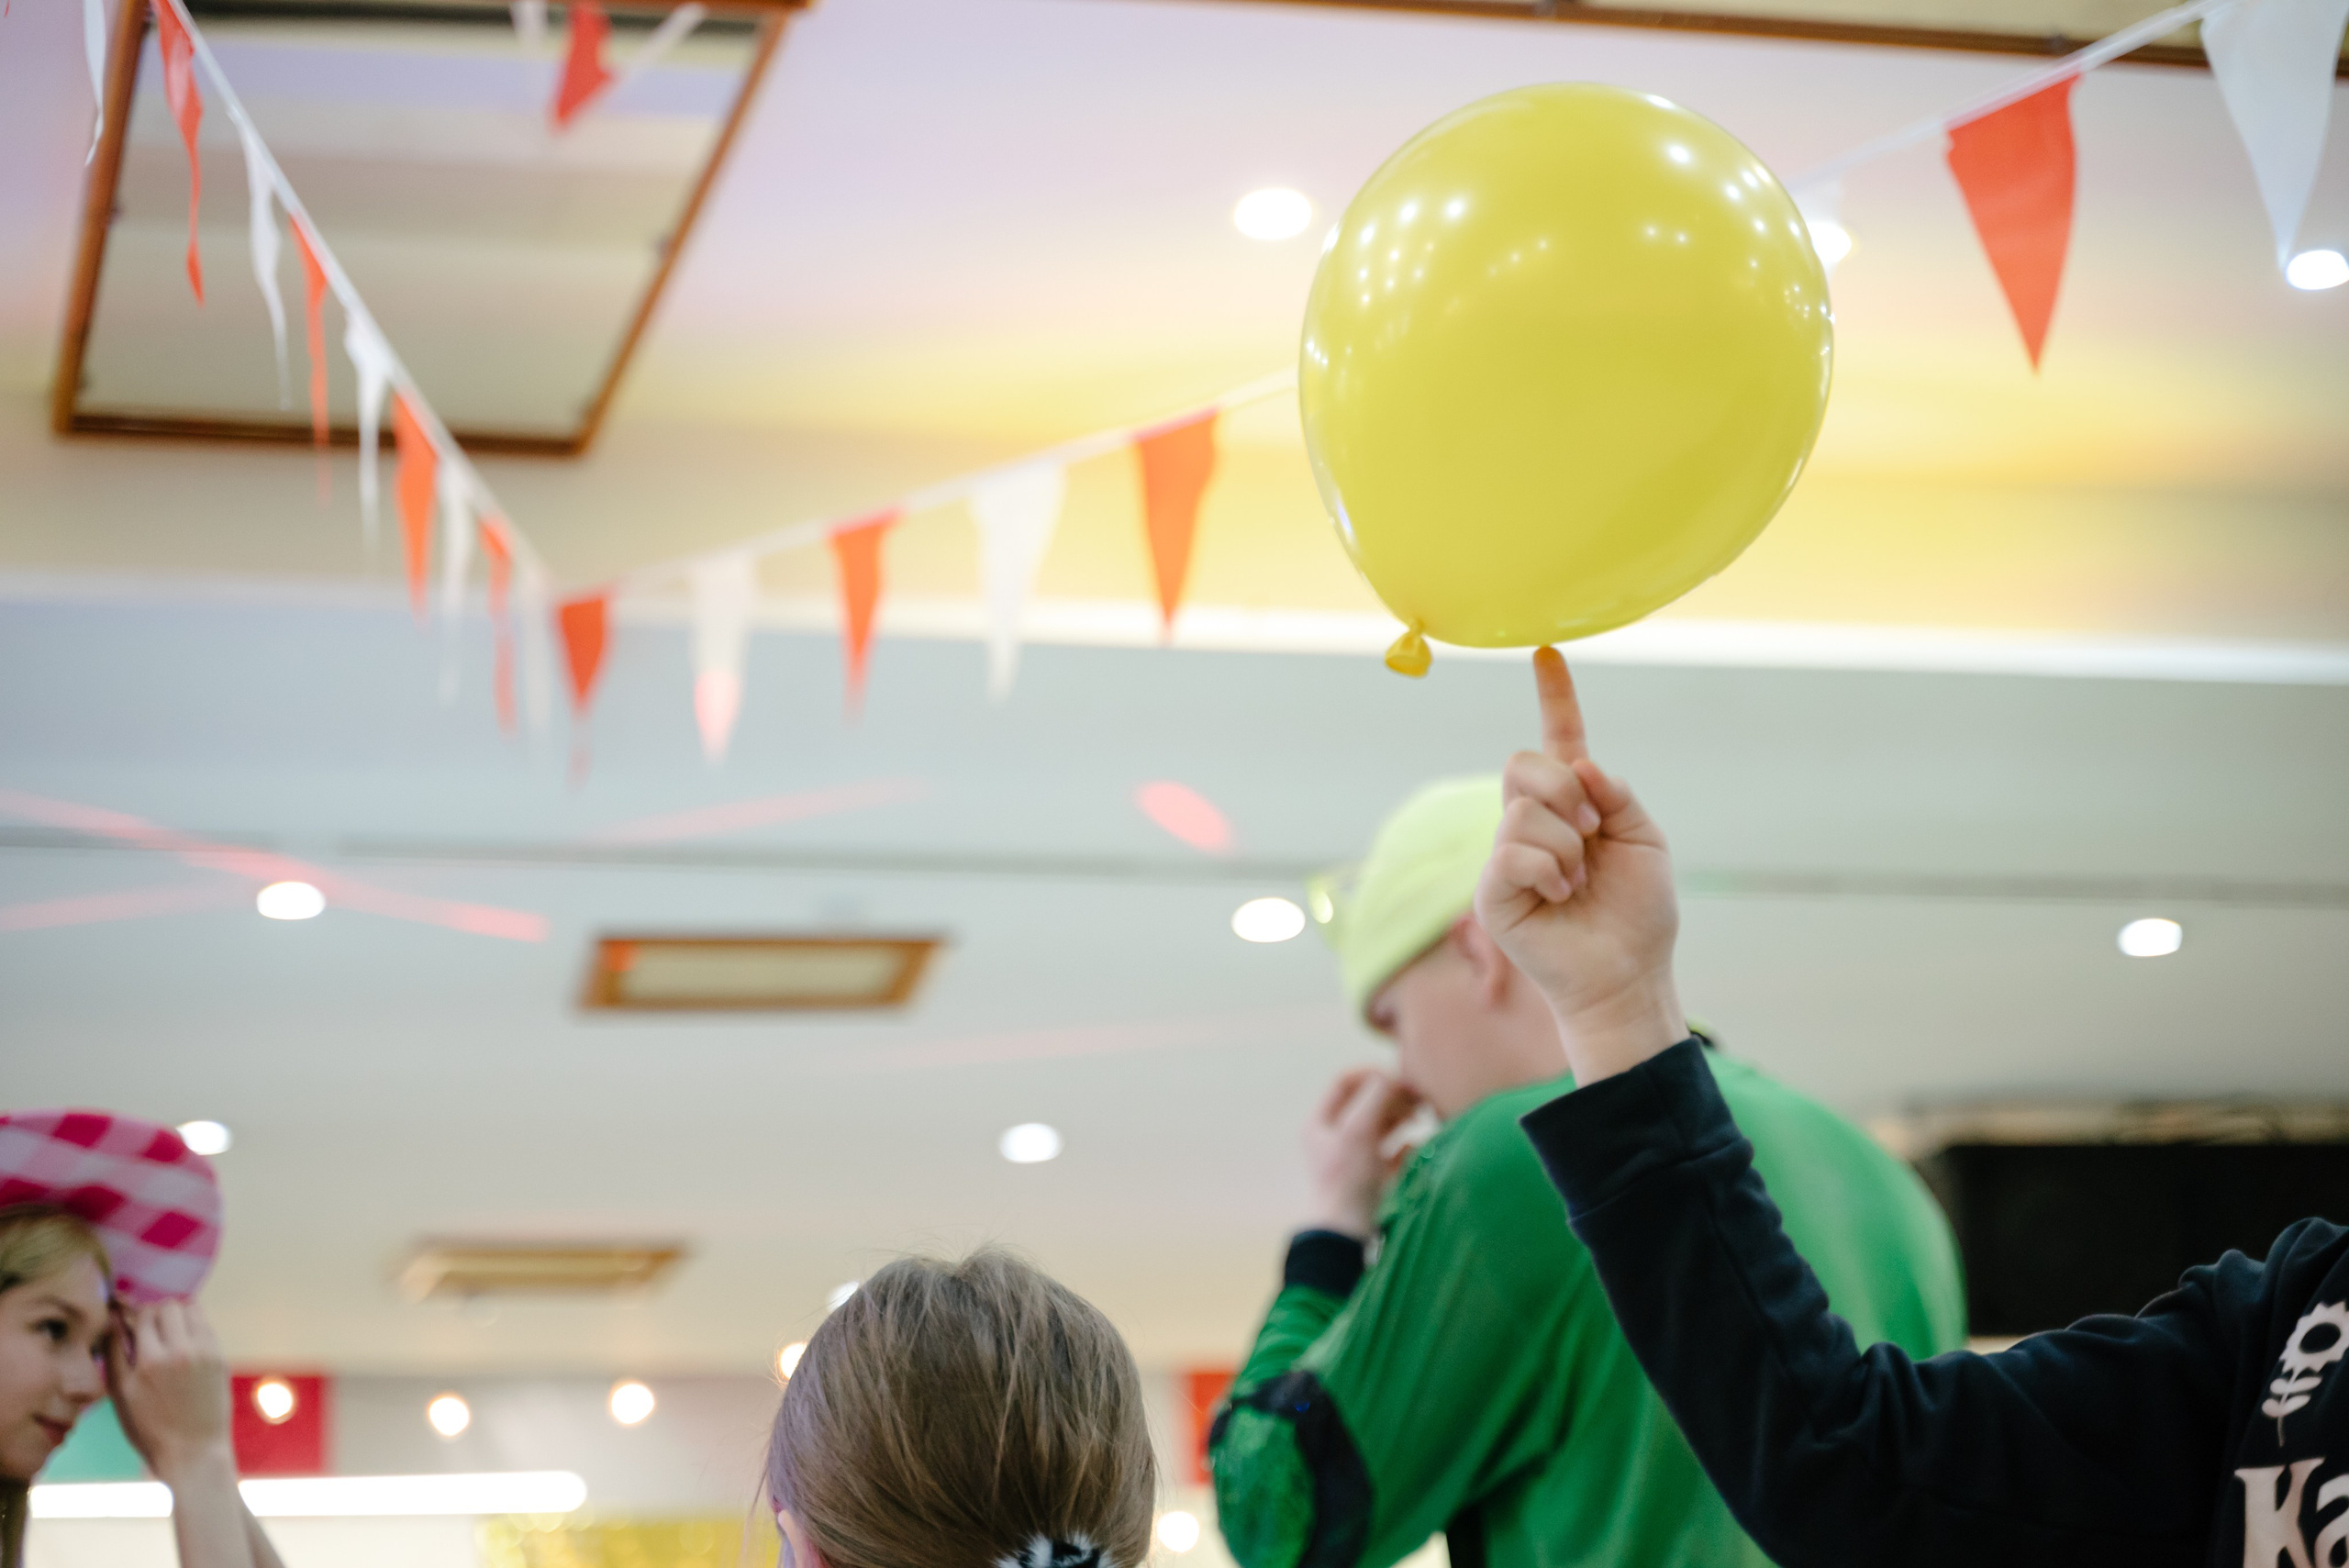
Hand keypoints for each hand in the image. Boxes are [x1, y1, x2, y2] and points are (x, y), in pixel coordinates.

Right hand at [107, 1299, 234, 1485]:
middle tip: (150, 1329)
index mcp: (149, 1362)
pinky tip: (185, 1344)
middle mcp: (179, 1351)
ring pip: (190, 1309)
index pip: (142, 1314)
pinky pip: (206, 1326)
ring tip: (169, 1334)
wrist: (193, 1452)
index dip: (135, 1314)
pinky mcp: (219, 1358)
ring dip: (177, 1315)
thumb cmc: (150, 1429)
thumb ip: (115, 1355)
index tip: (132, 1322)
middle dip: (156, 1313)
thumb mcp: (122, 1396)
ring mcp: (204, 1353)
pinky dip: (194, 1327)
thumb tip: (113, 1322)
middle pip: (168, 1306)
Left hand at [1303, 1068, 1422, 1237]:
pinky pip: (1394, 1155)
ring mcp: (1355, 1161)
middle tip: (1419, 1096)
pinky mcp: (1374, 1182)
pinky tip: (1416, 1147)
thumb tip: (1395, 1077)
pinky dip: (1408, 1146)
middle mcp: (1335, 1140)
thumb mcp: (1360, 1130)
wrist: (1347, 1237)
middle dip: (1394, 1096)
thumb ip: (1377, 1097)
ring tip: (1423, 1115)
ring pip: (1383, 1127)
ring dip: (1404, 1117)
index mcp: (1320, 1125)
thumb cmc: (1348, 1181)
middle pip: (1367, 1103)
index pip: (1344, 1083)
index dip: (1371, 1073)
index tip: (1398, 1077)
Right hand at [1473, 648, 1684, 1084]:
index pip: (1558, 739)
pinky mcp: (1491, 891)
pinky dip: (1550, 871)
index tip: (1548, 651)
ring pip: (1523, 809)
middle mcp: (1531, 823)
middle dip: (1565, 791)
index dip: (1555, 695)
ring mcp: (1506, 855)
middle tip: (1591, 834)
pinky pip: (1514, 851)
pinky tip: (1560, 898)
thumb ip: (1615, 794)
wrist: (1627, 974)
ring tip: (1578, 883)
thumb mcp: (1645, 840)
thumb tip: (1577, 765)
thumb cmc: (1637, 914)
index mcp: (1572, 805)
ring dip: (1567, 845)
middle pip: (1523, 763)